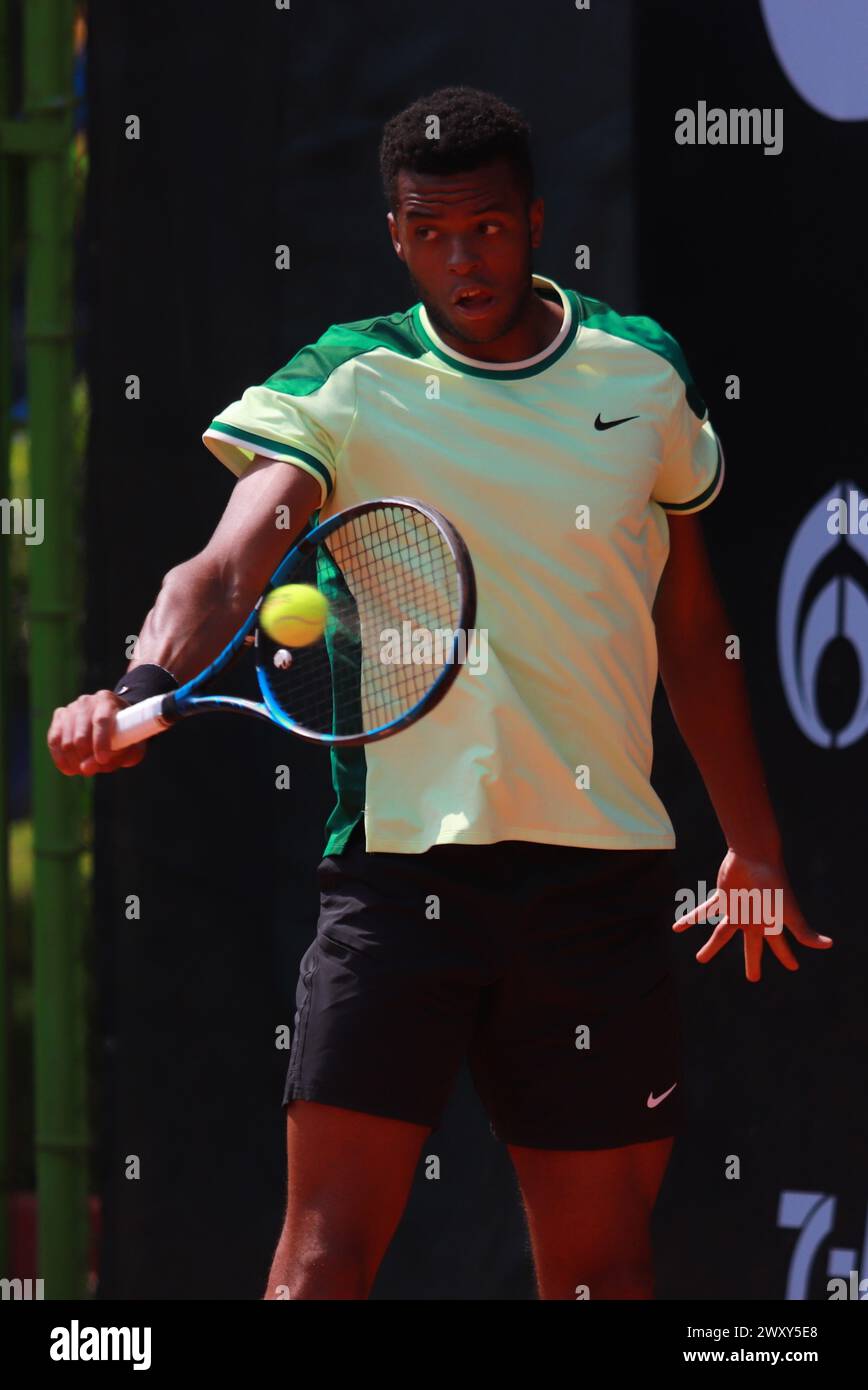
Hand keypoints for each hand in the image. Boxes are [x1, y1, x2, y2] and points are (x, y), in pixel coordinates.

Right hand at [47, 690, 146, 775]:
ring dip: (74, 761)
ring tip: (84, 770)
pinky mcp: (59, 716)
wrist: (114, 719)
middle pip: (80, 735)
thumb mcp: (133, 745)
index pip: (102, 721)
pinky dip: (61, 759)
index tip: (102, 759)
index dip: (101, 742)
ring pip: (66, 741)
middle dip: (86, 757)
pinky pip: (54, 741)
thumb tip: (85, 767)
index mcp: (108, 701)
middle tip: (92, 770)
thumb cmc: (126, 734)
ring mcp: (71, 708)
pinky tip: (70, 769)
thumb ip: (117, 757)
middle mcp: (87, 701)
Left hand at [672, 849, 832, 981]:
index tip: (793, 967)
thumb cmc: (773, 884)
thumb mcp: (787, 911)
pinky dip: (691, 918)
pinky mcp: (721, 898)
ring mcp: (736, 909)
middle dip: (753, 961)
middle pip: (752, 945)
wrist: (754, 857)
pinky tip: (677, 928)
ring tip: (700, 959)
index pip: (779, 945)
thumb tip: (828, 945)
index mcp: (768, 923)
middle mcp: (752, 918)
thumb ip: (803, 930)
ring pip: (721, 933)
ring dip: (711, 947)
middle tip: (753, 978)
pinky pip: (703, 911)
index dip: (786, 956)